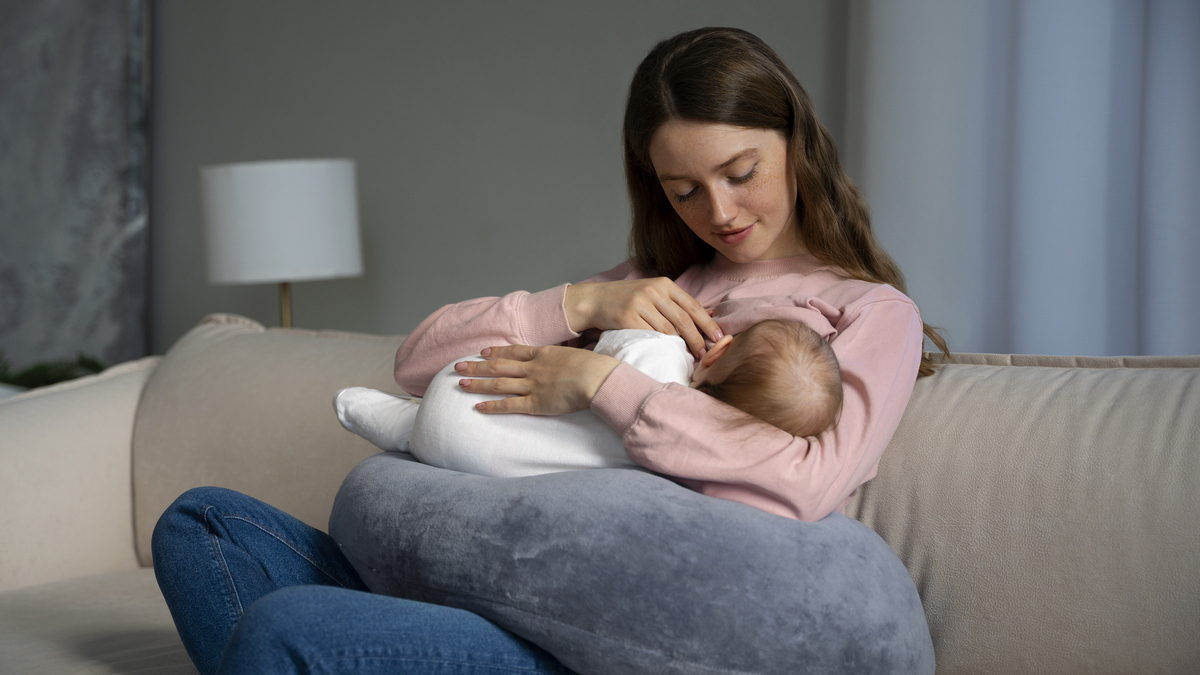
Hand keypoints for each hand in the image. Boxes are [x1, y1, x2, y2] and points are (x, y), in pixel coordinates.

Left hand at [454, 345, 619, 414]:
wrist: (597, 378)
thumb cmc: (594, 366)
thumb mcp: (575, 353)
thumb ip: (563, 357)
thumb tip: (562, 360)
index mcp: (542, 354)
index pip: (513, 351)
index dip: (496, 351)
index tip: (482, 351)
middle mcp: (532, 368)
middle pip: (498, 366)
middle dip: (477, 366)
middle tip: (458, 366)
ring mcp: (532, 385)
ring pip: (498, 384)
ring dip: (478, 383)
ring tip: (461, 384)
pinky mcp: (536, 404)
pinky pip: (509, 405)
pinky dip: (492, 406)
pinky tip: (478, 406)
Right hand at [564, 278, 722, 357]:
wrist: (594, 300)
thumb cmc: (627, 299)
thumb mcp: (652, 293)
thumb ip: (676, 303)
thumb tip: (707, 315)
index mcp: (664, 284)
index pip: (692, 305)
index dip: (708, 324)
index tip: (719, 337)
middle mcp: (653, 292)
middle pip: (684, 319)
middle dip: (698, 339)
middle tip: (705, 354)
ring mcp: (640, 304)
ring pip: (669, 330)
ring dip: (682, 346)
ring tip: (690, 357)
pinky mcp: (628, 318)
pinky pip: (651, 336)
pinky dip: (663, 346)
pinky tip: (669, 353)